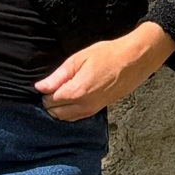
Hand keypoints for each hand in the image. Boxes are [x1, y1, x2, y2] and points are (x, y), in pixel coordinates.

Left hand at [34, 22, 174, 120]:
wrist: (133, 60)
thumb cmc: (107, 55)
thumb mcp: (78, 60)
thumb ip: (57, 76)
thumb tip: (40, 87)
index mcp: (76, 92)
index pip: (49, 102)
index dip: (45, 91)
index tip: (48, 82)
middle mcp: (83, 106)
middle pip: (56, 113)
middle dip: (50, 102)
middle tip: (54, 85)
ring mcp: (92, 110)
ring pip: (66, 118)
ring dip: (59, 108)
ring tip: (62, 90)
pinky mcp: (99, 110)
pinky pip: (78, 117)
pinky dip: (70, 111)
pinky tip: (72, 97)